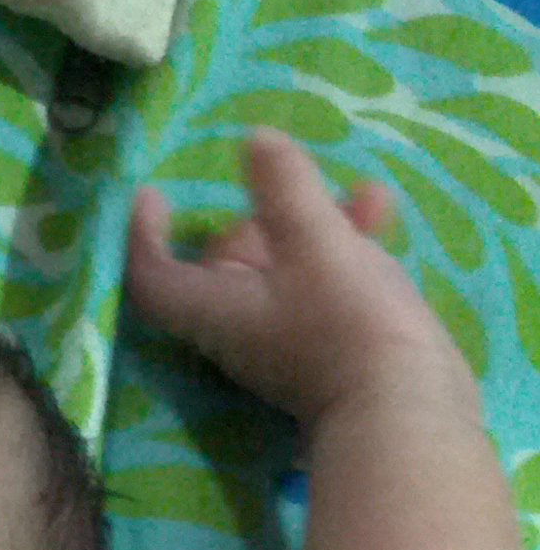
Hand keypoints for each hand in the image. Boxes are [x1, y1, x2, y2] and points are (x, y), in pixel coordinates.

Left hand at [123, 127, 475, 437]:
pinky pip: (322, 281)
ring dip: (318, 222)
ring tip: (365, 197)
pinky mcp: (327, 341)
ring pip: (285, 264)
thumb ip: (284, 190)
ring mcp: (284, 336)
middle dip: (266, 214)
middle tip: (304, 186)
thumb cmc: (345, 326)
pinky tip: (381, 213)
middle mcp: (239, 325)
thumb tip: (254, 140)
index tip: (152, 193)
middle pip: (228, 260)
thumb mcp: (315, 244)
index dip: (143, 235)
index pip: (153, 275)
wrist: (405, 410)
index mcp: (214, 308)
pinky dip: (345, 246)